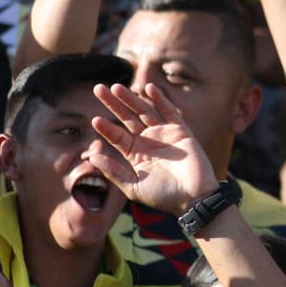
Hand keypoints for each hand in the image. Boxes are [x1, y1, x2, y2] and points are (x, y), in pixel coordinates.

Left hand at [89, 82, 221, 214]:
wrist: (194, 199)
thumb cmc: (164, 196)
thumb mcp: (133, 187)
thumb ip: (113, 171)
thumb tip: (92, 156)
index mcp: (136, 154)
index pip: (117, 136)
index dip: (106, 128)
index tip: (94, 120)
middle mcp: (148, 141)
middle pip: (127, 118)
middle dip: (114, 104)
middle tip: (98, 89)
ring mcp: (164, 134)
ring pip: (144, 111)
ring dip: (131, 98)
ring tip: (116, 88)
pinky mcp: (180, 131)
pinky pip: (169, 112)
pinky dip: (160, 100)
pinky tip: (149, 89)